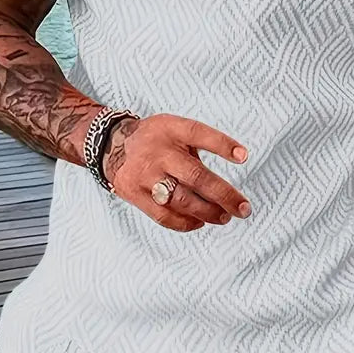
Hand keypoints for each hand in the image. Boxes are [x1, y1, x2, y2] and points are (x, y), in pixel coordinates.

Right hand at [101, 114, 250, 232]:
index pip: (199, 134)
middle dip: (224, 195)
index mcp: (170, 130)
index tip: (243, 156)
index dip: (222, 145)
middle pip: (196, 176)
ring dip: (209, 212)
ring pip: (182, 200)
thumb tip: (233, 167)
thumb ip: (198, 145)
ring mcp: (145, 175)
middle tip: (243, 208)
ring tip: (225, 216)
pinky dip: (186, 223)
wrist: (110, 145)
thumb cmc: (155, 140)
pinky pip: (164, 216)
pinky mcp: (135, 195)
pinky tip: (200, 222)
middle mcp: (158, 152)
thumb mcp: (174, 128)